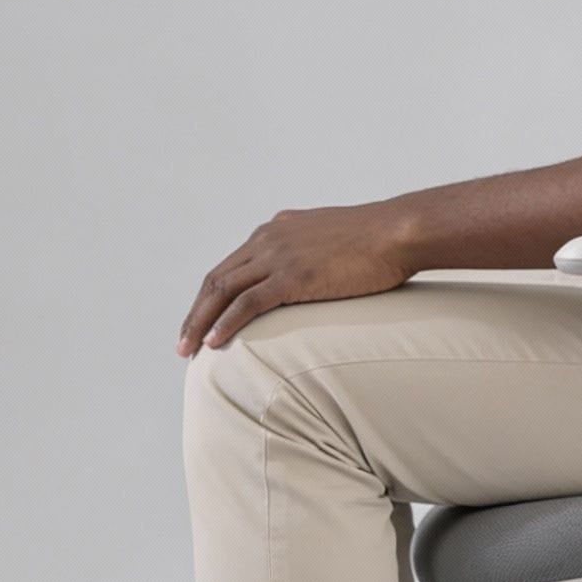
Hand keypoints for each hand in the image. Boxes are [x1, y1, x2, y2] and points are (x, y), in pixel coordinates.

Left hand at [177, 202, 414, 354]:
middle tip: (183, 342)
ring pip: (223, 291)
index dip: (212, 296)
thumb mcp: (334, 241)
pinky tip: (214, 343)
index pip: (232, 265)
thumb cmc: (380, 241)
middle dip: (196, 312)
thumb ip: (313, 255)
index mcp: (277, 230)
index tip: (202, 320)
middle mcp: (269, 239)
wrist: (399, 232)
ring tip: (188, 350)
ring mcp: (279, 256)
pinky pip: (247, 303)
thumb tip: (314, 278)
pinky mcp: (292, 276)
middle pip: (217, 278)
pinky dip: (225, 323)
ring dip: (200, 322)